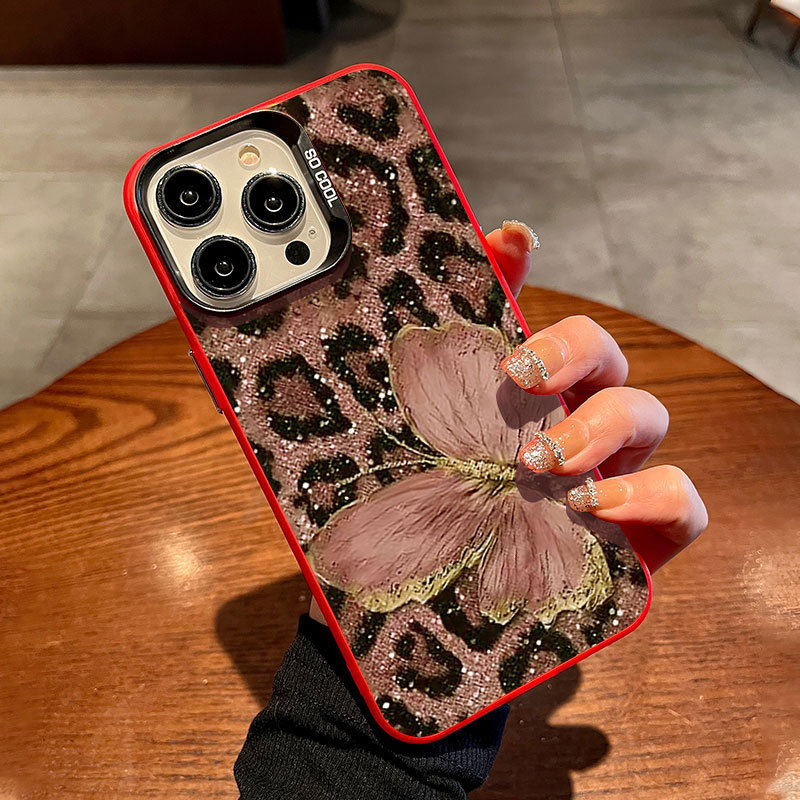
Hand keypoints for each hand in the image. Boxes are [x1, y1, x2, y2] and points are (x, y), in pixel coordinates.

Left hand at [310, 220, 706, 623]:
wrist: (428, 623)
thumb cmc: (418, 533)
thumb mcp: (396, 459)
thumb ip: (403, 390)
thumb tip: (385, 311)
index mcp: (512, 401)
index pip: (521, 316)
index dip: (523, 270)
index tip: (509, 242)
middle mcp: (567, 423)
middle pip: (602, 355)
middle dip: (574, 351)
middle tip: (522, 377)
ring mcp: (610, 473)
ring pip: (647, 413)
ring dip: (604, 425)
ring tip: (545, 462)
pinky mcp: (641, 534)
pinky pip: (682, 500)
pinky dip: (651, 494)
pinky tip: (596, 506)